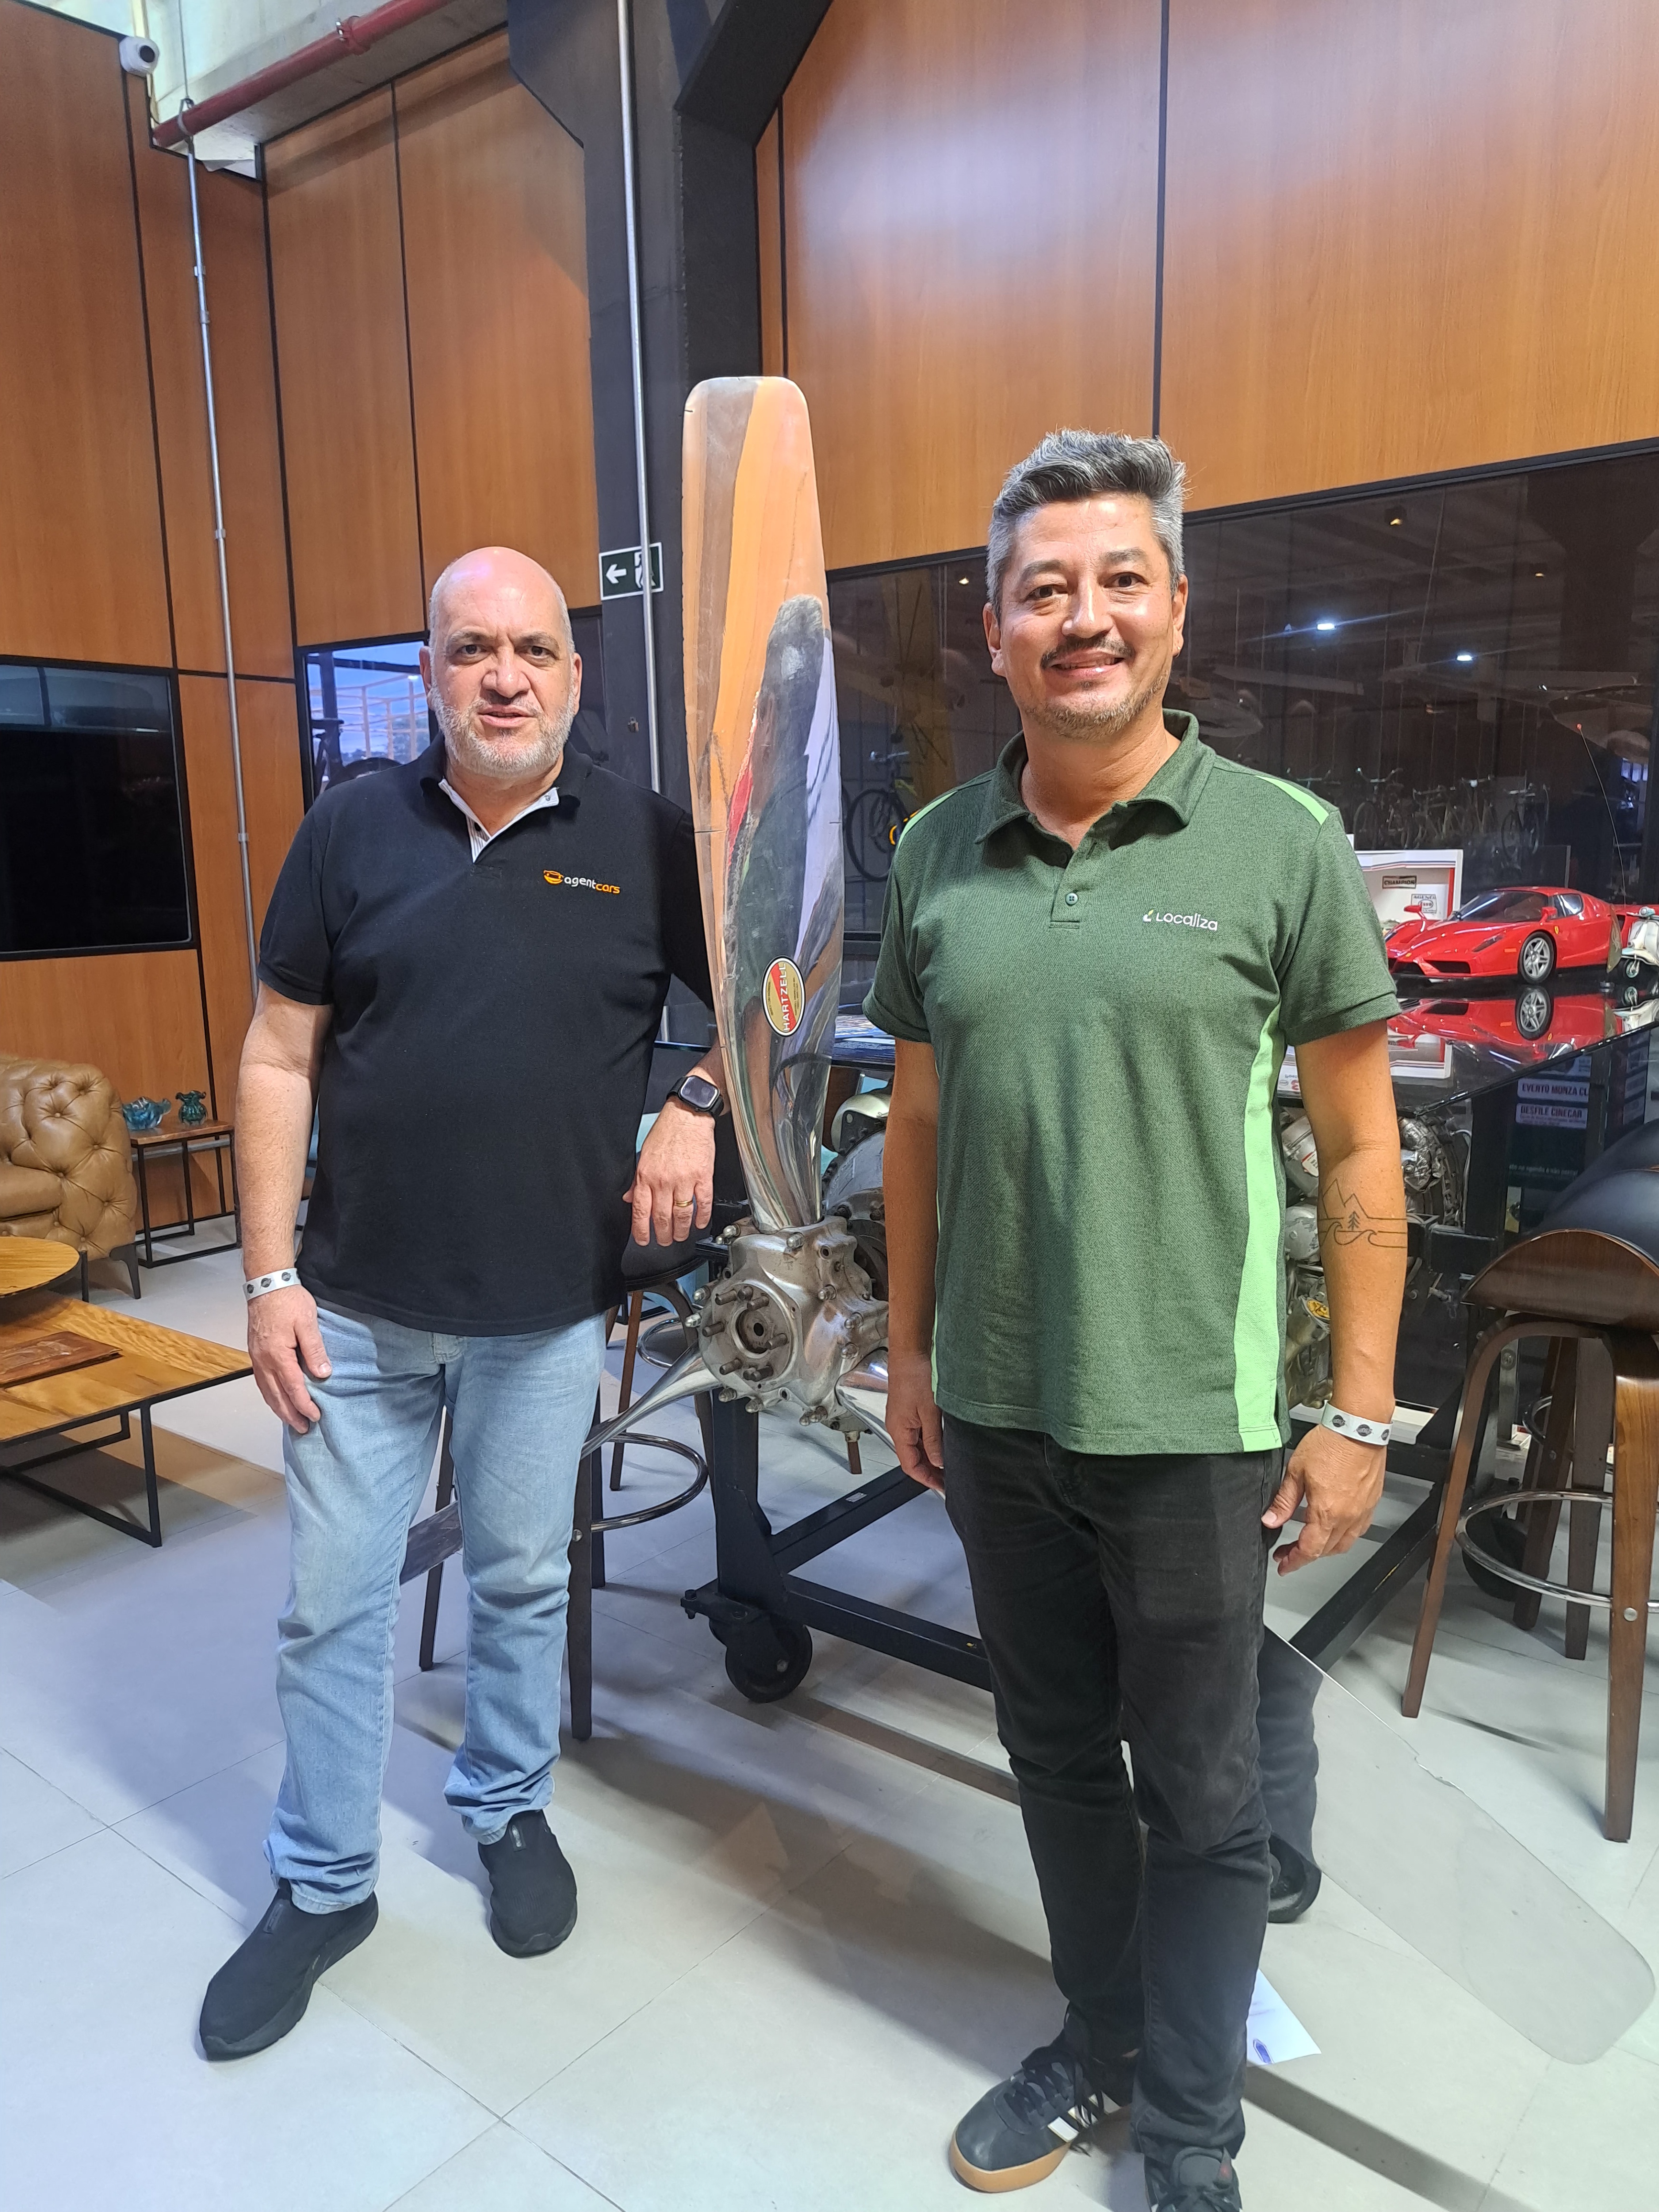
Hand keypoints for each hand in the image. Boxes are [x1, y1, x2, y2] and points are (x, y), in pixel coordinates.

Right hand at [248, 1283, 330, 1431]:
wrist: (266, 1284)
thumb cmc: (288, 1300)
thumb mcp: (308, 1323)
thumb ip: (315, 1350)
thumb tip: (323, 1373)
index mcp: (278, 1355)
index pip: (293, 1388)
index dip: (304, 1405)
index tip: (315, 1416)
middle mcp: (264, 1360)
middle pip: (276, 1395)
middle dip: (290, 1414)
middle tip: (303, 1428)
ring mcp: (257, 1358)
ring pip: (266, 1391)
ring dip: (278, 1408)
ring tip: (291, 1420)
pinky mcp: (255, 1353)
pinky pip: (261, 1381)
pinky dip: (270, 1395)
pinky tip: (276, 1399)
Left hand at [626, 1099, 714, 1245]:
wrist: (688, 1115)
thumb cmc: (666, 1132)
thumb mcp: (644, 1155)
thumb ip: (637, 1180)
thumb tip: (629, 1198)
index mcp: (646, 1176)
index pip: (640, 1211)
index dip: (641, 1230)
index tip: (643, 1240)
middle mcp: (664, 1180)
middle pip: (661, 1217)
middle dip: (663, 1235)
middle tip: (665, 1241)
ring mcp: (684, 1180)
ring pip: (681, 1215)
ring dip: (682, 1230)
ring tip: (681, 1236)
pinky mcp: (703, 1177)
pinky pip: (702, 1203)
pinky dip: (701, 1217)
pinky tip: (699, 1223)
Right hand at [886, 1349, 944, 1491]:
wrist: (910, 1354)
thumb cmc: (915, 1377)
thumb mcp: (929, 1412)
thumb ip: (933, 1440)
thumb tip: (938, 1461)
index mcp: (899, 1432)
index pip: (910, 1466)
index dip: (926, 1479)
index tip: (942, 1487)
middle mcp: (898, 1428)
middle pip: (912, 1459)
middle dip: (930, 1471)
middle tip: (949, 1479)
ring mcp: (903, 1420)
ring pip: (916, 1447)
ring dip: (931, 1458)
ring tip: (949, 1464)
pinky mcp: (909, 1412)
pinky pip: (918, 1435)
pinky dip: (930, 1444)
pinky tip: (942, 1444)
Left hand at [1263, 1424, 1385, 1572]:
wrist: (1359, 1427)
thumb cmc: (1331, 1443)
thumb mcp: (1296, 1471)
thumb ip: (1284, 1501)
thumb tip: (1271, 1520)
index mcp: (1327, 1512)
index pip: (1309, 1550)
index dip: (1294, 1561)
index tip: (1283, 1565)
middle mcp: (1348, 1517)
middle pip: (1326, 1550)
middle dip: (1305, 1555)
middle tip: (1289, 1552)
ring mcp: (1362, 1511)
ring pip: (1344, 1543)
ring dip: (1325, 1548)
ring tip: (1309, 1542)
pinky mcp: (1371, 1502)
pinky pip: (1358, 1529)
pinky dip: (1343, 1536)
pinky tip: (1334, 1527)